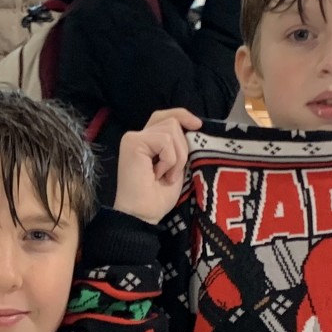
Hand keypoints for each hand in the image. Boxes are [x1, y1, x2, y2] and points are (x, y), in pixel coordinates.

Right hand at [114, 108, 199, 224]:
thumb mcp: (176, 166)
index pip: (166, 117)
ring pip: (171, 130)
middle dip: (182, 147)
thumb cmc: (157, 198)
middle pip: (172, 121)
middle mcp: (138, 135)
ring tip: (166, 176)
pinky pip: (165, 141)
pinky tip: (159, 174)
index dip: (182, 115)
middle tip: (173, 172)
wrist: (142, 215)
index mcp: (147, 141)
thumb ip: (178, 146)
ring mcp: (134, 138)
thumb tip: (194, 125)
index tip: (198, 125)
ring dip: (176, 157)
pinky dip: (169, 160)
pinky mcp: (133, 142)